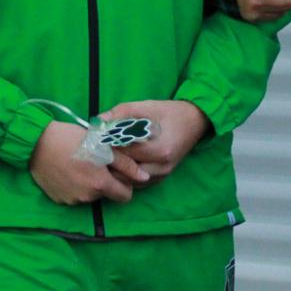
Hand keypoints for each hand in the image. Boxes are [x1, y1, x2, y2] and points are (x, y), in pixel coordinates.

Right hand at [29, 122, 144, 204]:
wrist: (37, 143)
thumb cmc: (72, 139)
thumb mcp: (103, 145)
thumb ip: (126, 164)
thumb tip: (144, 178)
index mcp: (100, 185)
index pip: (125, 196)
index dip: (124, 183)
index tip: (116, 170)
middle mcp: (87, 198)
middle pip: (106, 194)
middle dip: (105, 182)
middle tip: (96, 162)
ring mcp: (71, 200)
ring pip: (89, 195)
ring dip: (88, 184)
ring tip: (80, 164)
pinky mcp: (58, 199)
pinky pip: (74, 195)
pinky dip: (74, 186)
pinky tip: (67, 170)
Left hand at [98, 99, 212, 181]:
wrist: (195, 121)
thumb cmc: (169, 112)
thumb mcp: (146, 106)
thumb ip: (121, 113)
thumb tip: (98, 121)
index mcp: (159, 149)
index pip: (124, 153)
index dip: (107, 146)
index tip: (96, 139)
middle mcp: (161, 166)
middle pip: (125, 171)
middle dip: (110, 160)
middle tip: (98, 149)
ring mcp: (162, 175)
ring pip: (129, 181)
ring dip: (117, 170)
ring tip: (107, 156)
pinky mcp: (161, 178)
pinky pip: (138, 183)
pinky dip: (127, 175)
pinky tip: (120, 162)